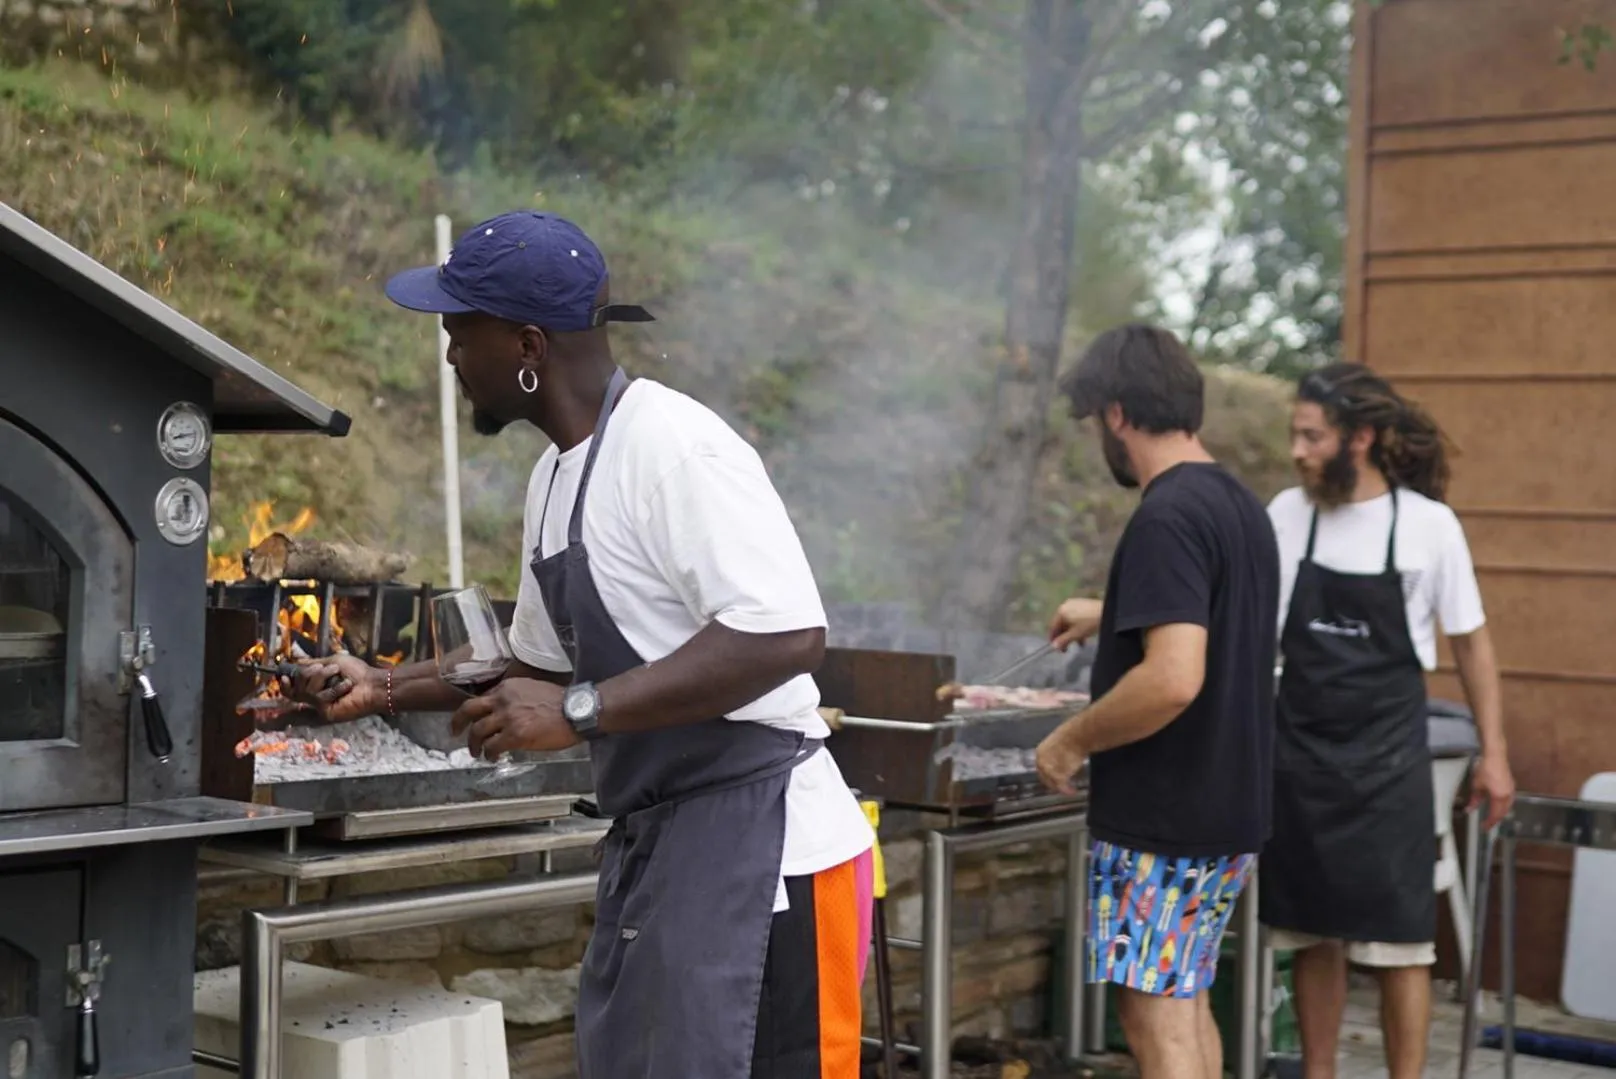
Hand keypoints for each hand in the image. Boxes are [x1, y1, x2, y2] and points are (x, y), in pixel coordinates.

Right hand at [285, 654, 382, 724]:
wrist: (373, 683)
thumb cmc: (358, 672)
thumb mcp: (333, 661)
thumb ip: (313, 663)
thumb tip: (297, 662)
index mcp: (317, 686)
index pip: (293, 690)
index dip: (285, 685)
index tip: (283, 676)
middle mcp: (316, 698)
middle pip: (297, 688)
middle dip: (309, 674)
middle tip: (326, 668)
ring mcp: (321, 706)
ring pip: (307, 691)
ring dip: (323, 676)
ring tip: (338, 673)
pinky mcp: (327, 713)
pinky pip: (320, 697)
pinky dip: (334, 687)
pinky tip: (346, 686)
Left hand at [450, 678, 580, 759]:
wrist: (577, 711)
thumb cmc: (562, 703)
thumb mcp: (533, 690)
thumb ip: (516, 698)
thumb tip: (508, 714)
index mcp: (508, 687)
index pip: (483, 698)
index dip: (476, 711)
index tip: (474, 719)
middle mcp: (502, 699)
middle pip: (469, 710)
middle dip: (458, 722)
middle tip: (455, 732)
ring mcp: (507, 717)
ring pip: (477, 731)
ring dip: (474, 745)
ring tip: (477, 753)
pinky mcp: (514, 735)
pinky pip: (492, 747)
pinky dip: (489, 754)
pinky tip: (493, 758)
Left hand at [1035, 724, 1086, 794]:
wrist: (1078, 736)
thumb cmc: (1073, 736)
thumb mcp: (1060, 744)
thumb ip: (1057, 754)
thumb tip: (1061, 759)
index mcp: (1040, 752)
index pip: (1041, 767)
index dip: (1048, 774)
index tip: (1056, 778)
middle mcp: (1041, 761)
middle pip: (1044, 777)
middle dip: (1053, 783)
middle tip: (1062, 787)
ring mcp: (1048, 769)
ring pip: (1053, 783)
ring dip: (1061, 787)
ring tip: (1070, 790)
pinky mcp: (1058, 776)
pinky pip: (1062, 786)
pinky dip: (1067, 790)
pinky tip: (1073, 791)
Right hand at [1048, 597, 1103, 650]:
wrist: (1108, 612)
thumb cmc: (1089, 623)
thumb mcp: (1075, 634)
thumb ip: (1063, 641)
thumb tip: (1054, 646)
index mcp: (1061, 611)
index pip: (1053, 626)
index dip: (1053, 638)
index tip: (1057, 649)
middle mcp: (1065, 605)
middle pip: (1061, 623)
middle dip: (1064, 637)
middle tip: (1068, 648)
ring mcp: (1075, 603)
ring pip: (1069, 621)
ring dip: (1072, 633)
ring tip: (1079, 643)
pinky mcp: (1083, 604)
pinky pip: (1076, 617)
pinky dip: (1077, 626)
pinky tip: (1084, 634)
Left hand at [1468, 750, 1515, 829]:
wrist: (1495, 756)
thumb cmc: (1486, 769)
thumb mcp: (1477, 786)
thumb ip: (1474, 799)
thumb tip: (1470, 809)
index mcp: (1499, 797)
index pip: (1495, 815)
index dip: (1489, 823)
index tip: (1484, 827)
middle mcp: (1508, 796)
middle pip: (1503, 813)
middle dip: (1495, 820)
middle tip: (1488, 824)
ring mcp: (1511, 790)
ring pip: (1507, 807)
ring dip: (1500, 813)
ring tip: (1493, 817)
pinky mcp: (1511, 786)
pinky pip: (1509, 801)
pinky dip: (1504, 806)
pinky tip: (1499, 806)